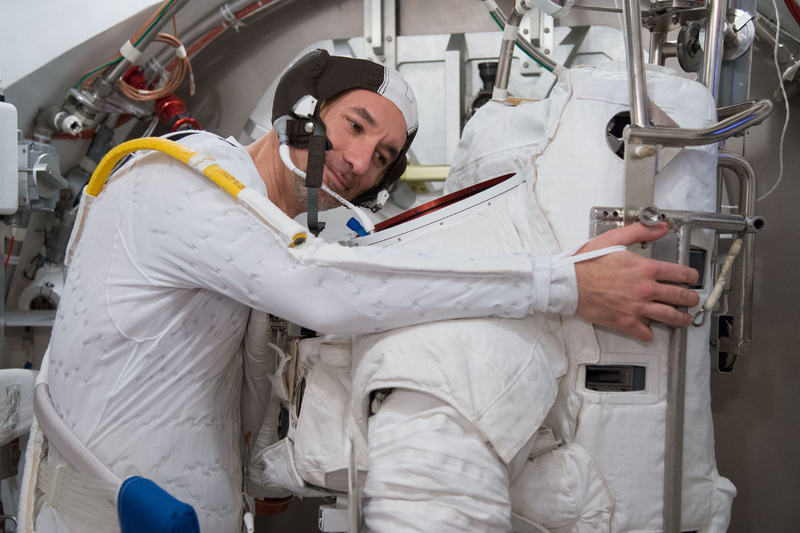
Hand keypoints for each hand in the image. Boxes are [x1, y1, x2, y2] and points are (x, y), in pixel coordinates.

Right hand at [574, 222, 699, 341]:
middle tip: (692, 300)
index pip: (680, 273)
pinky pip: (645, 333)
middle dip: (691, 299)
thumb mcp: (613, 239)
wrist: (568, 283)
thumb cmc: (586, 263)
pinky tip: (649, 330)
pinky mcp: (625, 322)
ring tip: (684, 319)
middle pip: (681, 296)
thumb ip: (639, 231)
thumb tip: (660, 227)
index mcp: (645, 268)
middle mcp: (645, 289)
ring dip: (681, 319)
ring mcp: (637, 307)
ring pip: (670, 317)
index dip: (691, 276)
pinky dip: (649, 333)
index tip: (692, 278)